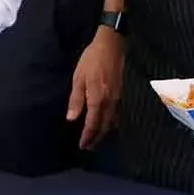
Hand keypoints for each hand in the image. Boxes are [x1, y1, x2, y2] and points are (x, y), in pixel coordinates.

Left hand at [67, 27, 123, 149]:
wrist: (112, 46)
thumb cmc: (91, 60)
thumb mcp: (78, 78)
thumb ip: (76, 99)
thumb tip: (71, 119)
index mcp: (98, 99)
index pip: (92, 124)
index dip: (87, 137)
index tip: (82, 146)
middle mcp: (110, 103)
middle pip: (104, 127)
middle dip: (96, 139)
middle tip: (89, 148)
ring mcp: (119, 99)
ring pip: (112, 122)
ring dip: (104, 133)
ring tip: (97, 140)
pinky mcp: (122, 94)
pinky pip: (117, 115)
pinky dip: (112, 124)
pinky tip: (107, 124)